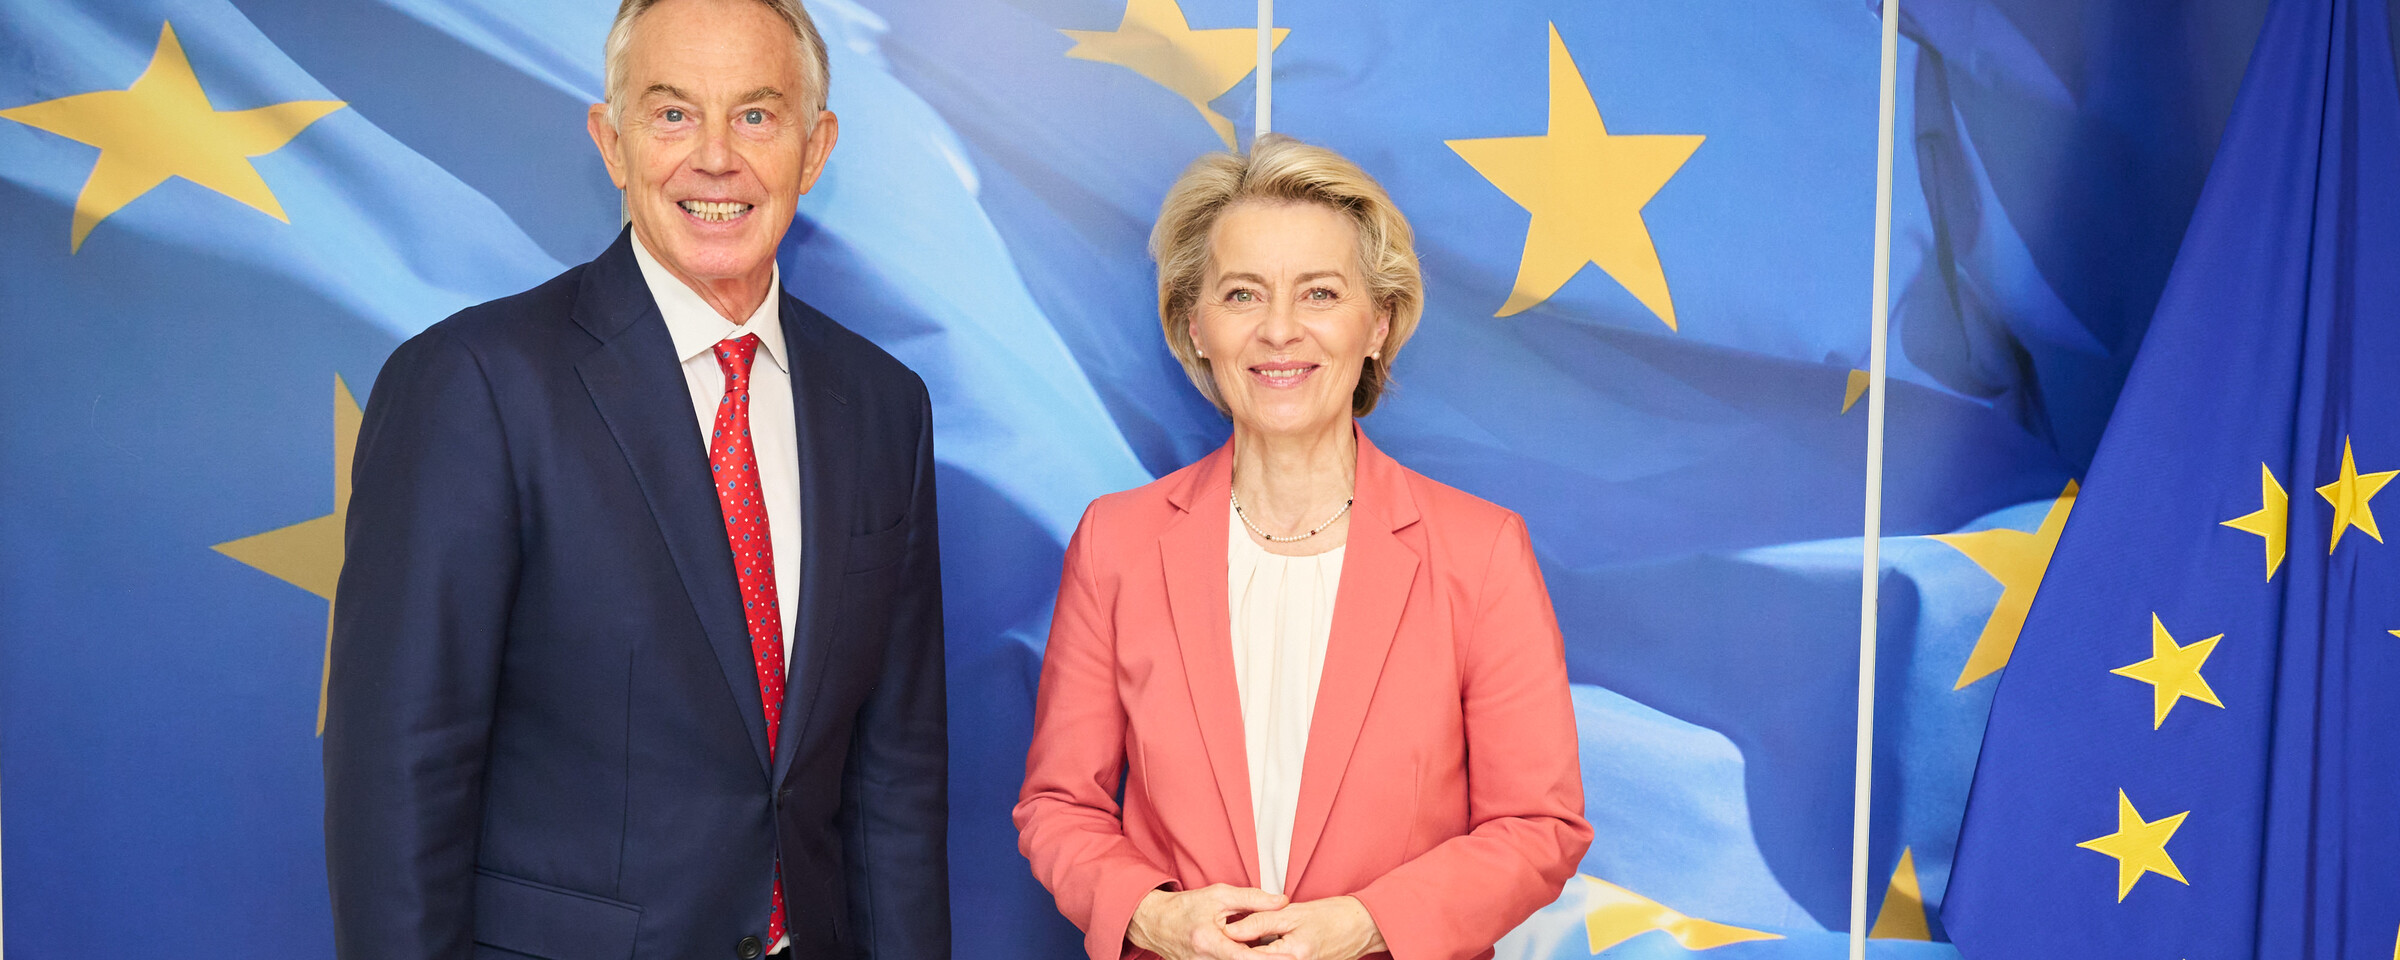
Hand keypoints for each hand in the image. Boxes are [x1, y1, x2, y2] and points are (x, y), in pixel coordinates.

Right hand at [1129, 884, 1289, 959]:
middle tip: (1290, 955)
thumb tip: (1281, 902)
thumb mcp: (1219, 895)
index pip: (1244, 957)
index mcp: (1208, 941)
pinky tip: (1250, 950)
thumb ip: (1252, 899)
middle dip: (1265, 958)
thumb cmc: (1186, 907)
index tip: (1291, 958)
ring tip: (1269, 949)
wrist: (1156, 923)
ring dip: (1253, 957)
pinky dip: (1242, 958)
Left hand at [1223, 896, 1386, 959]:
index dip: (1232, 948)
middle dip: (1244, 953)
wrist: (1363, 926)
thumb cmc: (1332, 915)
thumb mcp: (1293, 913)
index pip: (1250, 957)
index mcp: (1292, 955)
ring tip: (1249, 943)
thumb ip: (1260, 921)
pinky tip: (1265, 947)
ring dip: (1256, 953)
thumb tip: (1230, 930)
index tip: (1218, 939)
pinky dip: (1269, 955)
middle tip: (1228, 944)